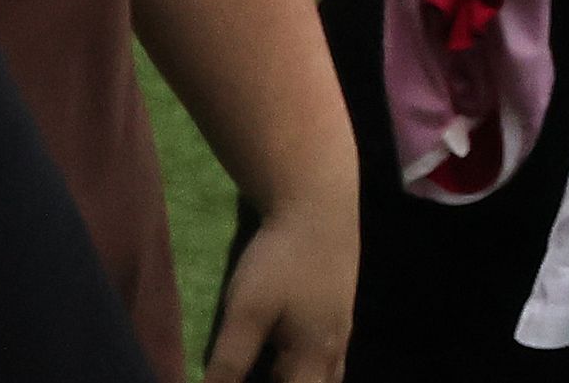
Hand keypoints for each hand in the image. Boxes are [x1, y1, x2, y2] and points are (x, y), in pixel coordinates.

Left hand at [201, 181, 353, 382]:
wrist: (318, 204)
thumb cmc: (281, 260)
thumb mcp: (246, 314)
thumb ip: (229, 364)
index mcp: (314, 357)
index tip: (239, 379)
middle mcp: (334, 348)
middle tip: (253, 372)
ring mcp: (340, 325)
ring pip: (324, 373)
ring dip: (299, 379)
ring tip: (270, 369)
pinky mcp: (337, 306)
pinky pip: (326, 353)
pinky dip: (303, 365)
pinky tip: (282, 350)